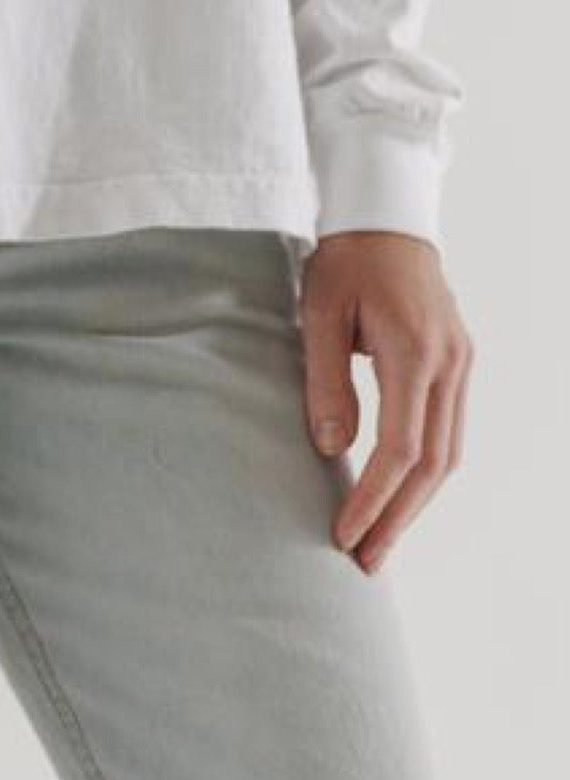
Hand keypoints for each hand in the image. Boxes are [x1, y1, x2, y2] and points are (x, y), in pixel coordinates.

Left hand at [297, 229, 473, 572]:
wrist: (386, 217)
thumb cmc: (344, 262)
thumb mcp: (319, 317)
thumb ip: (325, 383)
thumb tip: (331, 449)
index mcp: (415, 352)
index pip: (400, 448)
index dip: (373, 499)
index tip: (343, 534)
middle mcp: (450, 363)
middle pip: (432, 464)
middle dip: (397, 518)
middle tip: (363, 562)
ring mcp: (461, 364)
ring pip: (448, 454)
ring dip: (414, 504)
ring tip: (378, 544)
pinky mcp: (458, 364)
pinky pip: (449, 433)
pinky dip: (425, 475)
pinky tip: (398, 500)